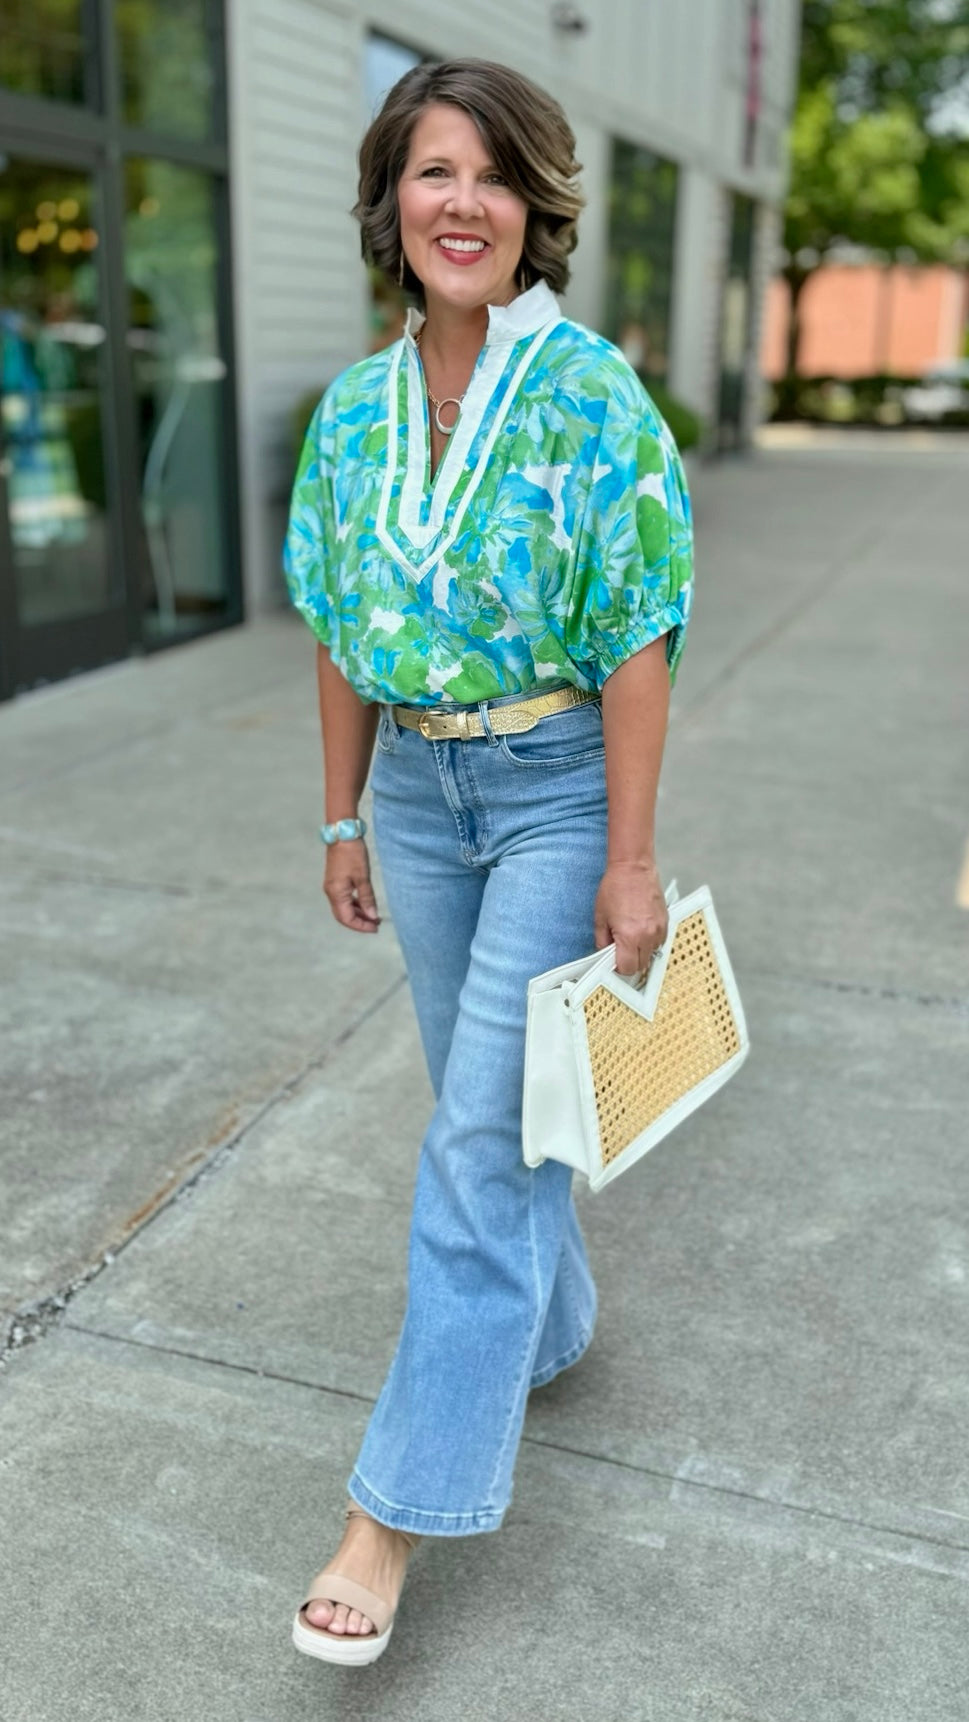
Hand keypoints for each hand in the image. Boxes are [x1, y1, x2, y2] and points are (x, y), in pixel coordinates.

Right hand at [323, 838, 380, 933]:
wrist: (342, 834)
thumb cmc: (353, 854)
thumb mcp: (363, 877)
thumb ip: (367, 898)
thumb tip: (372, 916)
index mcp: (336, 893)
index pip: (347, 918)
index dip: (361, 926)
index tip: (376, 928)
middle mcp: (331, 893)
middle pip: (343, 916)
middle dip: (359, 922)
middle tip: (376, 924)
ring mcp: (332, 887)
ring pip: (344, 907)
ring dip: (358, 913)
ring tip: (374, 915)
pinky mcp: (335, 881)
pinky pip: (344, 899)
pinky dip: (355, 904)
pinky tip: (366, 904)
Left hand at [594, 859, 667, 977]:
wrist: (634, 868)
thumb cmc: (615, 888)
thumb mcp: (600, 917)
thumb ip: (602, 941)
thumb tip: (605, 954)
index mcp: (629, 936)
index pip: (627, 968)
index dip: (618, 967)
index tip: (613, 960)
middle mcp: (647, 935)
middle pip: (641, 965)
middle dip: (629, 961)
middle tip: (620, 948)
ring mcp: (659, 929)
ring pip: (651, 954)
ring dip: (641, 951)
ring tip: (631, 935)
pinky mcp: (666, 922)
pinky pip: (659, 942)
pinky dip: (650, 941)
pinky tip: (640, 928)